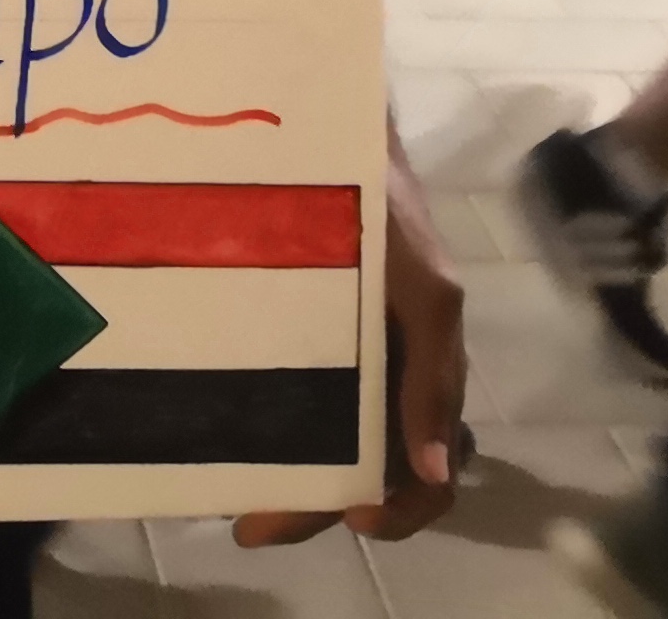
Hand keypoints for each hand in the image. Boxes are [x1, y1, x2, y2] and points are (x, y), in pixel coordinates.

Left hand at [238, 170, 466, 546]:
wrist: (343, 142)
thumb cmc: (389, 215)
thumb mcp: (425, 292)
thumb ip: (432, 378)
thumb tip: (436, 471)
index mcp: (427, 381)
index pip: (428, 478)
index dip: (399, 511)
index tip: (350, 516)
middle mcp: (391, 382)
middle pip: (364, 473)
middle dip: (312, 508)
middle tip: (254, 525)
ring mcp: (350, 362)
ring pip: (330, 446)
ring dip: (292, 481)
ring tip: (236, 496)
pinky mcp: (309, 336)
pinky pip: (299, 401)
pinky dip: (274, 433)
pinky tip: (232, 438)